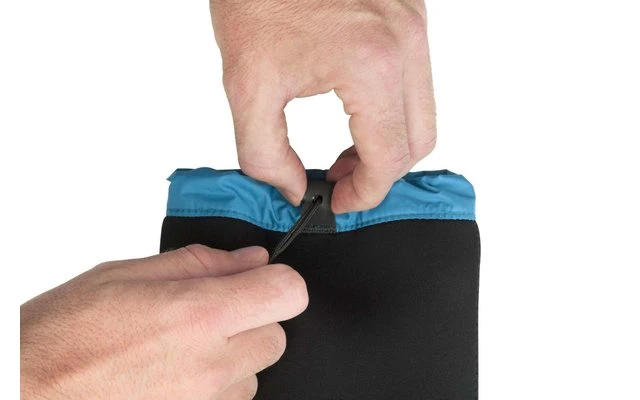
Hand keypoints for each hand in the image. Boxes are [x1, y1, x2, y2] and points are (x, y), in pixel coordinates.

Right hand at [20, 245, 307, 398]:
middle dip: (252, 321)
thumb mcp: (125, 276)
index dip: (278, 283)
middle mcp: (210, 367)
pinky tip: (171, 378)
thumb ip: (199, 264)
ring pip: (253, 375)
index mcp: (196, 315)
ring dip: (231, 360)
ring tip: (177, 352)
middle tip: (208, 316)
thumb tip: (250, 260)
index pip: (288, 294)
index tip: (261, 281)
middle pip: (275, 337)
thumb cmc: (61, 337)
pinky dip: (213, 389)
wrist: (27, 394)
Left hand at [211, 0, 435, 212]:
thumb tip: (294, 188)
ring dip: (390, 143)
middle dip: (382, 173)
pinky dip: (392, 109)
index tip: (339, 202)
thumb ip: (265, 154)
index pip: (390, 158)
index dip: (364, 195)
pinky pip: (415, 81)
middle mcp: (406, 43)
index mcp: (371, 64)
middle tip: (342, 180)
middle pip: (419, 141)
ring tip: (347, 151)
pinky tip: (357, 113)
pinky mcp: (409, 15)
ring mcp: (413, 25)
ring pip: (423, 113)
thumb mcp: (246, 84)